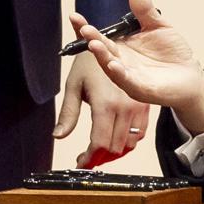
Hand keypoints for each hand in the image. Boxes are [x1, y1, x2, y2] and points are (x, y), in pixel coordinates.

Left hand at [59, 48, 152, 166]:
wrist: (113, 41)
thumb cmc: (89, 63)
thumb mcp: (73, 86)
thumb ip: (67, 114)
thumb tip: (58, 136)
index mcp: (105, 104)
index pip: (99, 143)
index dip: (89, 158)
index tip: (80, 162)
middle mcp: (124, 107)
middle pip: (114, 147)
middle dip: (99, 156)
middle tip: (86, 155)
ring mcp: (138, 106)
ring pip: (129, 143)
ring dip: (114, 150)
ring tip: (100, 146)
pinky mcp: (145, 105)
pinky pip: (140, 133)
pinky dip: (129, 140)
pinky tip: (115, 135)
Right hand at [75, 0, 203, 136]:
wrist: (191, 75)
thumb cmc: (172, 52)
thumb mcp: (157, 26)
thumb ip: (145, 10)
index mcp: (122, 48)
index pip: (100, 37)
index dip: (86, 28)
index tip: (74, 16)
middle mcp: (122, 63)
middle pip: (103, 52)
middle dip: (93, 41)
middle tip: (85, 30)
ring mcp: (131, 78)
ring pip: (112, 69)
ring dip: (103, 57)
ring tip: (95, 45)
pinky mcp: (143, 90)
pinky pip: (129, 83)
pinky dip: (120, 74)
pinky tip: (114, 64)